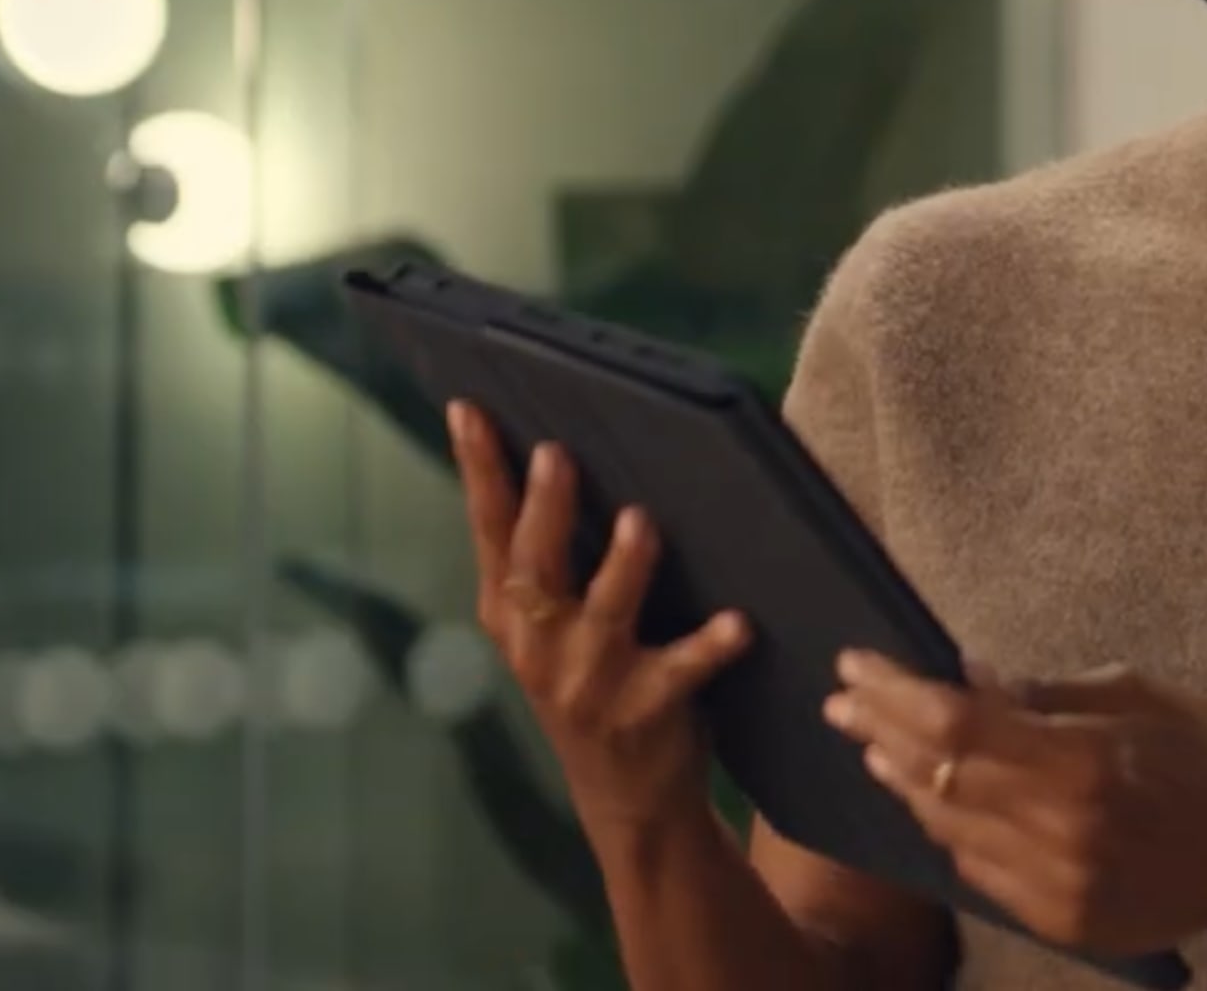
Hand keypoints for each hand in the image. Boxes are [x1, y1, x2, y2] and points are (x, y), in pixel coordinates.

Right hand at [448, 401, 751, 834]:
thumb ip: (550, 557)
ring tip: (640, 521)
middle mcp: (537, 645)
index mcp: (510, 613)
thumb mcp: (552, 627)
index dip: (478, 469)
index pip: (489, 528)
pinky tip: (738, 623)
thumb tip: (561, 453)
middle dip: (544, 507)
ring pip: (602, 613)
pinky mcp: (642, 712)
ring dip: (623, 567)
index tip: (468, 408)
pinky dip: (710, 645)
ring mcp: (586, 683)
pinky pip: (680, 671)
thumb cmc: (597, 682)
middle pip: (534, 564)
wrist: (627, 798)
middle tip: (558, 451)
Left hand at [826, 655, 1206, 956]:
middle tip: (843, 699)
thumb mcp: (1143, 696)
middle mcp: (1061, 832)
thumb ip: (1049, 692)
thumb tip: (969, 675)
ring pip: (948, 827)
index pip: (956, 723)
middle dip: (880, 730)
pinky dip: (949, 826)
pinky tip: (934, 796)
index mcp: (1084, 763)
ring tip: (875, 744)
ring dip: (905, 780)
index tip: (857, 662)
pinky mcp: (1057, 921)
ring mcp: (1055, 886)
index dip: (896, 691)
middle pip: (938, 774)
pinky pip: (978, 869)